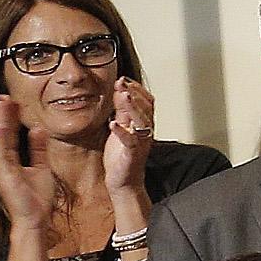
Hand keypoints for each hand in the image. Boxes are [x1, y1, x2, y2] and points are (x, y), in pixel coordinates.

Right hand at [0, 97, 57, 237]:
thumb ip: (38, 148)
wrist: (35, 218)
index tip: (12, 102)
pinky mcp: (2, 174)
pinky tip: (1, 126)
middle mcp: (0, 163)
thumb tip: (38, 129)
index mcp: (8, 161)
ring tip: (1, 104)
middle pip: (0, 134)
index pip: (8, 134)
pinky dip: (0, 139)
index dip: (9, 118)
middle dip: (2, 115)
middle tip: (4, 97)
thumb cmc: (37, 198)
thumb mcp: (41, 167)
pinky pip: (0, 153)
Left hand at [104, 78, 156, 199]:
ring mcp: (140, 143)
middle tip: (122, 83)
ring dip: (132, 107)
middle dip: (134, 93)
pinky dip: (121, 132)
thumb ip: (122, 112)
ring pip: (142, 121)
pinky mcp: (132, 154)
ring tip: (122, 95)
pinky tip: (113, 124)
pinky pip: (130, 141)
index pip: (147, 102)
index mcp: (143, 125)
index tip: (124, 79)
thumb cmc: (121, 157)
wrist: (123, 181)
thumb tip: (119, 92)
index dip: (137, 89)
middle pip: (146, 108)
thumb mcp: (121, 128)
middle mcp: (145, 132)